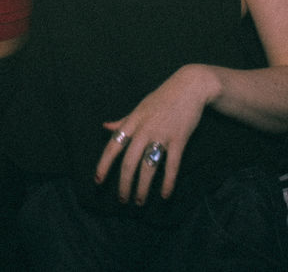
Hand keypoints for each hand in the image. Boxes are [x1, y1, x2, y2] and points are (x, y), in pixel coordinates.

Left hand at [94, 65, 215, 204]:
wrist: (189, 86)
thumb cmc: (162, 98)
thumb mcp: (139, 107)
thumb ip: (122, 120)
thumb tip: (105, 127)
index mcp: (132, 122)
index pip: (113, 146)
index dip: (104, 165)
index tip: (98, 181)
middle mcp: (143, 130)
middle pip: (129, 162)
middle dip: (124, 184)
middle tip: (122, 200)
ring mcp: (161, 135)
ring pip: (148, 167)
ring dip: (143, 188)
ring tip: (139, 201)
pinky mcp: (179, 139)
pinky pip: (172, 166)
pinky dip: (168, 182)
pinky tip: (165, 195)